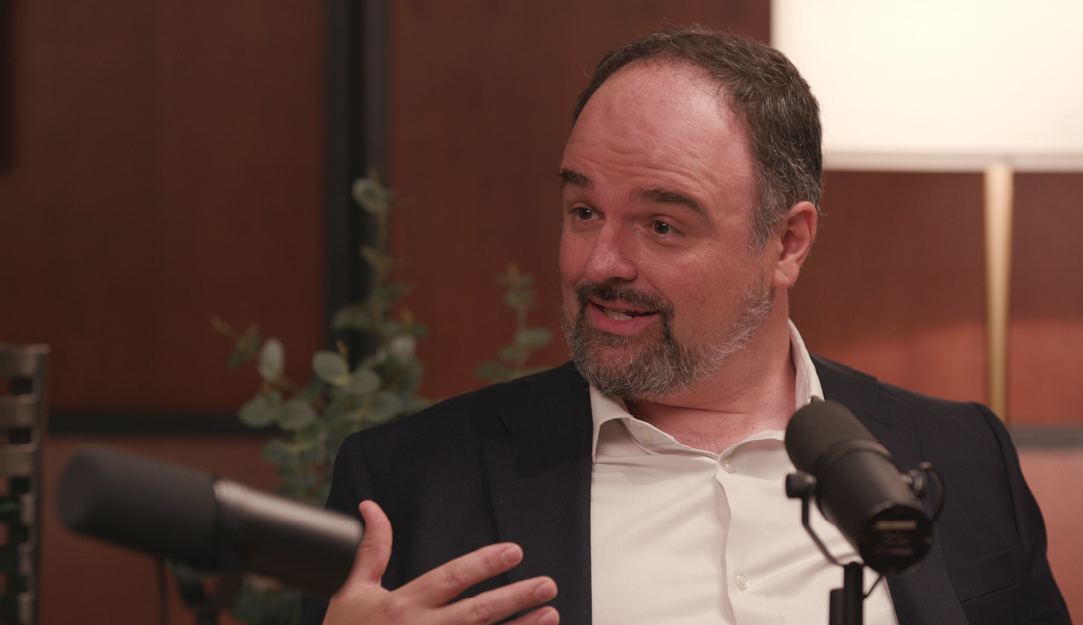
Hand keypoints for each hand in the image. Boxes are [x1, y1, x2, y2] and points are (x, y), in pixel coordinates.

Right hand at [324, 501, 558, 624]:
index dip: (483, 563)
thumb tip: (372, 507)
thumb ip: (371, 549)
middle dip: (515, 596)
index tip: (513, 551)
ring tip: (550, 613)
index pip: (451, 579)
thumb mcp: (351, 590)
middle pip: (477, 612)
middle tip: (547, 584)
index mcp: (403, 605)